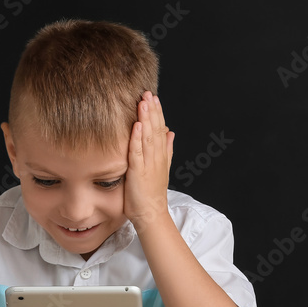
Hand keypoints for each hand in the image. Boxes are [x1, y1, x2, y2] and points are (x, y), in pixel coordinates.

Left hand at [124, 91, 173, 232]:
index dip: (157, 113)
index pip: (160, 129)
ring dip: (146, 119)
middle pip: (155, 130)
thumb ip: (167, 149)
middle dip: (152, 111)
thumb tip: (171, 131)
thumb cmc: (152, 193)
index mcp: (161, 155)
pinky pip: (137, 153)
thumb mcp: (162, 167)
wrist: (151, 214)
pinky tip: (136, 126)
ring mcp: (148, 164)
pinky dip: (137, 139)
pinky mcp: (138, 172)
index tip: (154, 97)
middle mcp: (156, 157)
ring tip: (143, 103)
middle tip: (148, 93)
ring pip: (148, 137)